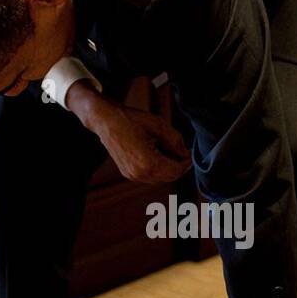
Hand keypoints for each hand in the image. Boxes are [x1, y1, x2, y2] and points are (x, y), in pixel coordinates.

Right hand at [67, 83, 190, 182]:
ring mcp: (132, 175)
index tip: (190, 154)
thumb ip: (175, 140)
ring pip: (160, 178)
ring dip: (168, 167)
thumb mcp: (158, 125)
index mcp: (148, 162)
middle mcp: (140, 173)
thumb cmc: (130, 119)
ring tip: (167, 149)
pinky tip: (156, 153)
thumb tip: (184, 152)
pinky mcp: (128, 173)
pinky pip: (150, 176)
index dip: (186, 163)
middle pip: (169, 177)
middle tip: (182, 152)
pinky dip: (157, 168)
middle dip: (178, 166)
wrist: (105, 120)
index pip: (176, 170)